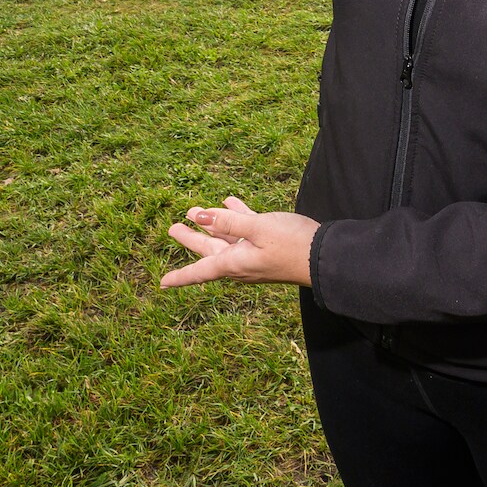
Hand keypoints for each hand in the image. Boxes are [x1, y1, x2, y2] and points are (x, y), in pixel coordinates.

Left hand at [161, 195, 319, 288]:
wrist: (324, 256)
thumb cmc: (291, 245)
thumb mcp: (258, 229)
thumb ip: (227, 222)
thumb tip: (198, 216)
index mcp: (234, 263)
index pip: (200, 271)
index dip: (180, 276)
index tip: (162, 284)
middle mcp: (241, 262)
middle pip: (209, 251)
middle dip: (191, 239)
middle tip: (174, 228)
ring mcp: (254, 254)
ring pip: (226, 238)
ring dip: (211, 224)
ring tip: (195, 211)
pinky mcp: (267, 244)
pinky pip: (245, 230)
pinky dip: (236, 217)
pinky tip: (230, 202)